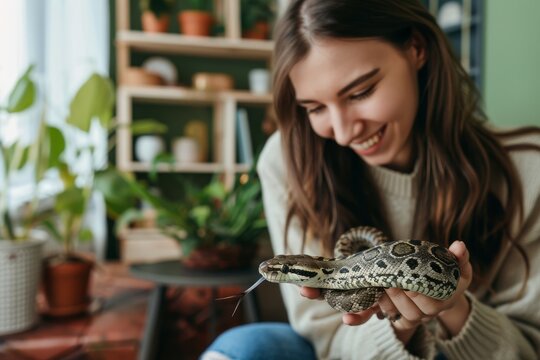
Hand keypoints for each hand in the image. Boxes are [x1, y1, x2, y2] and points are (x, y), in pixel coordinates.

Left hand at [347, 241, 472, 335]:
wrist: (432, 288)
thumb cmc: (441, 272)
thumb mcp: (452, 267)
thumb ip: (458, 258)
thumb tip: (459, 245)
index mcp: (443, 298)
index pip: (434, 302)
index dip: (419, 293)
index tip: (408, 281)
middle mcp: (427, 310)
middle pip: (413, 310)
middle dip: (400, 295)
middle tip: (389, 281)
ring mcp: (407, 313)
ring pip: (394, 312)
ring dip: (384, 300)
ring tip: (377, 284)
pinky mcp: (388, 311)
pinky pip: (374, 316)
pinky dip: (359, 317)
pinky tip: (348, 317)